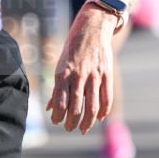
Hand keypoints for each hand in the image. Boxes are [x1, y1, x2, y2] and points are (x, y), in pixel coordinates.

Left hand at [46, 5, 114, 132]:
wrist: (92, 28)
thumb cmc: (73, 49)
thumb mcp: (60, 65)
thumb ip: (58, 88)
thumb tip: (51, 108)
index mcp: (63, 73)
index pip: (60, 102)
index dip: (58, 117)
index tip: (57, 122)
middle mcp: (78, 76)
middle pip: (76, 108)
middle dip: (72, 123)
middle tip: (69, 128)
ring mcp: (94, 75)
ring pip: (92, 107)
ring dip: (87, 122)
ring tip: (83, 128)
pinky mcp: (106, 74)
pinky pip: (106, 98)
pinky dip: (103, 111)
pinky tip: (99, 117)